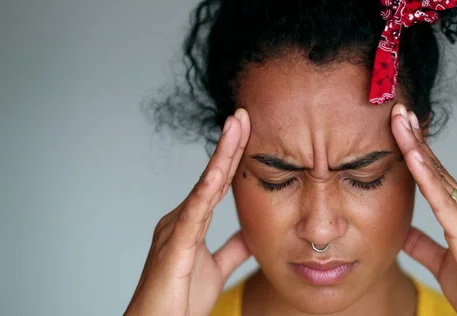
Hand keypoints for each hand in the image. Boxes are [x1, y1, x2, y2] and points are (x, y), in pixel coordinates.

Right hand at [125, 108, 251, 315]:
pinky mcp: (173, 249)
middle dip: (229, 144)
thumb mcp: (216, 269)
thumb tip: (251, 232)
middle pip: (211, 177)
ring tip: (235, 126)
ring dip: (220, 156)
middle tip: (242, 113)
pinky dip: (205, 192)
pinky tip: (218, 172)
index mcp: (191, 223)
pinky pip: (192, 217)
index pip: (218, 184)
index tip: (248, 130)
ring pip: (203, 188)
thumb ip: (232, 248)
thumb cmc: (179, 300)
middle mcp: (181, 220)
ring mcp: (175, 231)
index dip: (233, 157)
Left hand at [390, 104, 456, 315]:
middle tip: (398, 111)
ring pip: (439, 177)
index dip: (418, 152)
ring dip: (416, 147)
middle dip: (416, 139)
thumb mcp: (443, 263)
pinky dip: (427, 178)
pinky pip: (443, 202)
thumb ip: (424, 245)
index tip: (401, 129)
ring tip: (400, 121)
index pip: (437, 176)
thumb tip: (401, 231)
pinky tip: (413, 157)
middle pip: (437, 168)